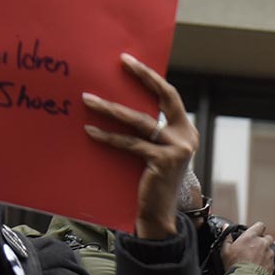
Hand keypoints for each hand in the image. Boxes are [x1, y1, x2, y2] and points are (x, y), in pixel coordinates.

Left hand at [81, 53, 198, 239]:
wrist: (158, 214)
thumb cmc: (150, 180)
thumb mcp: (153, 150)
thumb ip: (147, 130)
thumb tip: (117, 102)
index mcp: (185, 131)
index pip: (169, 96)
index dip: (149, 77)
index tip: (127, 60)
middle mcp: (186, 137)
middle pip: (164, 98)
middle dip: (142, 77)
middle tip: (119, 63)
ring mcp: (177, 149)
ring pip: (140, 121)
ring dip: (111, 109)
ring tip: (88, 99)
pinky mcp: (163, 161)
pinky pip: (130, 143)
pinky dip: (108, 137)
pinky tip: (90, 130)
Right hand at [221, 222, 274, 274]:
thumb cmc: (234, 266)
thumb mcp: (225, 250)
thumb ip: (227, 237)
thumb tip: (225, 227)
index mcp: (251, 237)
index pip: (260, 225)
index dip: (258, 229)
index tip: (255, 232)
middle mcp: (262, 244)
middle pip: (268, 237)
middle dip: (263, 241)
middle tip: (254, 248)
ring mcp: (269, 254)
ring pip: (270, 250)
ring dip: (265, 253)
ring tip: (255, 260)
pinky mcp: (272, 264)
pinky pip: (271, 261)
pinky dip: (266, 263)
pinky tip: (258, 268)